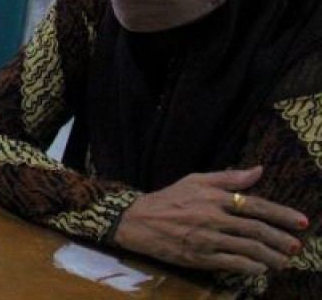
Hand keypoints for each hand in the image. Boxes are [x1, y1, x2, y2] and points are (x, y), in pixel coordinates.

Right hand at [113, 167, 307, 275]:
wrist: (137, 221)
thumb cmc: (168, 199)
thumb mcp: (195, 180)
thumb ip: (228, 177)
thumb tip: (258, 170)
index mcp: (213, 197)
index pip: (255, 205)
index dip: (281, 214)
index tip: (301, 221)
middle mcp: (212, 217)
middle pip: (256, 229)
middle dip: (281, 239)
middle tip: (296, 246)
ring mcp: (206, 239)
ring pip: (248, 248)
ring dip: (271, 256)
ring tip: (284, 261)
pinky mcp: (199, 257)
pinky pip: (232, 263)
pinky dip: (250, 266)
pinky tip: (260, 268)